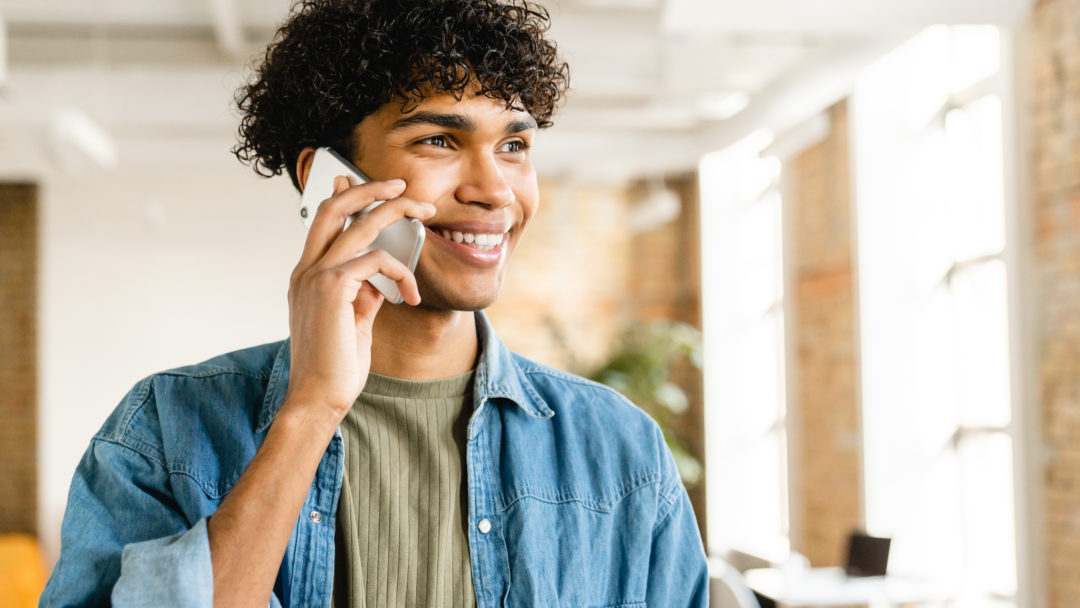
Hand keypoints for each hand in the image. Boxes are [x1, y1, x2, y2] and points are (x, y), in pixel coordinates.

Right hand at [283, 175, 435, 422]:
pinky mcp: (332, 287)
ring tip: (424, 213)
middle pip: (335, 207)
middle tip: (403, 186)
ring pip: (358, 222)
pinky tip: (411, 295)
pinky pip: (377, 259)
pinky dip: (402, 272)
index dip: (348, 198)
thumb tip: (380, 278)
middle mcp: (306, 270)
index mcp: (307, 277)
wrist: (317, 399)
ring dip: (396, 211)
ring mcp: (315, 276)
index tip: (376, 188)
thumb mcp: (352, 322)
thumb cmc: (335, 367)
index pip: (324, 222)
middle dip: (371, 189)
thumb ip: (362, 294)